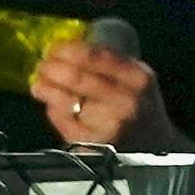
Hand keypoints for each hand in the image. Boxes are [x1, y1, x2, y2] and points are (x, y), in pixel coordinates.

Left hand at [31, 37, 170, 149]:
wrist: (156, 147)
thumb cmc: (141, 105)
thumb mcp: (137, 79)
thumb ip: (111, 62)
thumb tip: (67, 47)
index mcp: (139, 79)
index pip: (97, 57)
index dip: (69, 50)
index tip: (54, 47)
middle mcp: (127, 103)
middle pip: (78, 79)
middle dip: (52, 68)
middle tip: (41, 64)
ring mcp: (111, 127)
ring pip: (68, 102)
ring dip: (47, 90)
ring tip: (38, 84)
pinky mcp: (97, 146)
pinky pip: (66, 124)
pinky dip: (54, 112)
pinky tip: (50, 105)